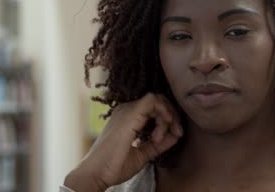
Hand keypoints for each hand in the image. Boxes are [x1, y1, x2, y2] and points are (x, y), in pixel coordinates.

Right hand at [64, 93, 182, 190]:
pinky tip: (163, 128)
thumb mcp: (143, 154)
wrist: (96, 174)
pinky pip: (153, 101)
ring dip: (168, 116)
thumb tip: (176, 135)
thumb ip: (159, 145)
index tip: (176, 135)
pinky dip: (164, 112)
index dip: (170, 118)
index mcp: (129, 117)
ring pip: (158, 99)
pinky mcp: (129, 114)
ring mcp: (127, 110)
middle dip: (173, 115)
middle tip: (177, 133)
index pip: (156, 107)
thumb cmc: (114, 166)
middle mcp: (127, 110)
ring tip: (161, 137)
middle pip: (159, 101)